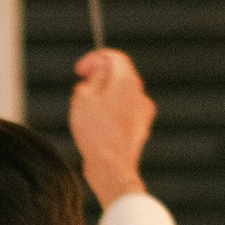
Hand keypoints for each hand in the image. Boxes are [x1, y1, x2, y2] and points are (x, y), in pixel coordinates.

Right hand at [68, 46, 156, 205]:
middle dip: (100, 78)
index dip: (94, 59)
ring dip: (105, 96)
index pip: (114, 57)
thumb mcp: (83, 98)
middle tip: (83, 87)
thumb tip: (97, 74)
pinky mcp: (140, 129)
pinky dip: (112, 112)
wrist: (112, 167)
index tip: (81, 70)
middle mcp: (139, 94)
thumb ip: (92, 79)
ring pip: (122, 95)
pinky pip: (125, 112)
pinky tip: (97, 125)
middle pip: (120, 75)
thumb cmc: (96, 134)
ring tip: (87, 110)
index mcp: (126, 81)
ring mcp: (142, 112)